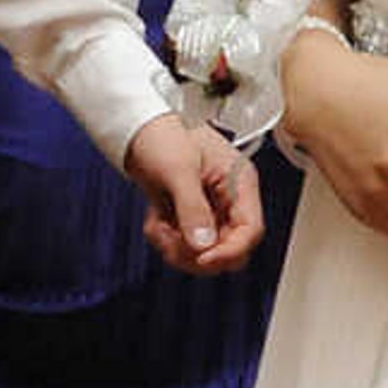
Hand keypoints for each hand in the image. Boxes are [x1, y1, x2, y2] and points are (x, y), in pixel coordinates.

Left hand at [122, 113, 264, 274]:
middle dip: (197, 253)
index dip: (230, 251)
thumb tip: (203, 245)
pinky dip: (166, 241)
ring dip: (176, 248)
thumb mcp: (178, 168)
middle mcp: (229, 201)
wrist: (137, 129)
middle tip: (170, 238)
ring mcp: (210, 212)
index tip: (202, 258)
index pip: (250, 230)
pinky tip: (155, 220)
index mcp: (238, 183)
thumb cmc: (162, 134)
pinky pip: (184, 247)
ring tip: (158, 225)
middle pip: (229, 250)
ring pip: (205, 254)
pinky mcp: (190, 219)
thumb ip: (192, 207)